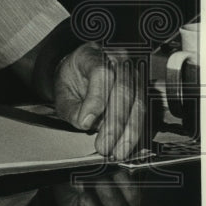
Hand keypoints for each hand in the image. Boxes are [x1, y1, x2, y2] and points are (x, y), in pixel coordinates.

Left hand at [53, 42, 145, 160]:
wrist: (81, 70)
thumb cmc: (72, 79)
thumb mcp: (61, 92)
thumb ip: (71, 107)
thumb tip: (85, 123)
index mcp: (92, 55)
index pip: (101, 73)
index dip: (96, 99)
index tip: (86, 122)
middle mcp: (118, 60)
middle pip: (124, 91)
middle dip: (115, 123)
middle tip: (105, 146)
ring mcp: (134, 74)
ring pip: (139, 103)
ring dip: (129, 131)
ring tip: (118, 151)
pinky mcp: (143, 90)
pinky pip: (144, 112)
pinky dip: (136, 131)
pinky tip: (128, 145)